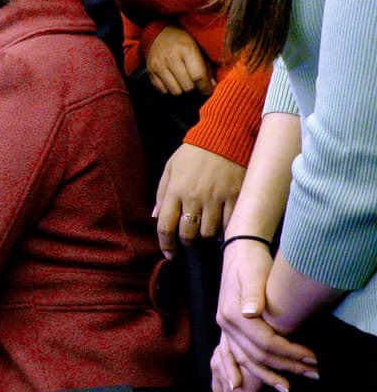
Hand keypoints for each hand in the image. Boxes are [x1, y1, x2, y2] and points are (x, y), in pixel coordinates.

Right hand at [146, 25, 215, 95]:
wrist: (159, 32)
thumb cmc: (183, 41)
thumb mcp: (198, 47)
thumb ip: (206, 66)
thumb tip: (211, 86)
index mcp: (186, 49)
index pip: (198, 76)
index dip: (206, 87)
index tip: (209, 89)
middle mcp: (171, 57)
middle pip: (187, 86)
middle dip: (195, 88)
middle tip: (196, 85)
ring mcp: (158, 65)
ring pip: (175, 91)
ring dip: (182, 90)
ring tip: (185, 83)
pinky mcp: (150, 71)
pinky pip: (162, 90)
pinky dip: (170, 90)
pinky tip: (174, 82)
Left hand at [154, 143, 246, 257]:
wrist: (223, 137)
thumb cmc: (193, 153)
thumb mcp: (170, 168)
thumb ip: (161, 193)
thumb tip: (155, 217)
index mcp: (175, 190)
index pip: (165, 226)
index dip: (166, 244)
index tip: (169, 254)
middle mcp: (195, 197)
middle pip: (188, 234)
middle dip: (186, 242)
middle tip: (188, 240)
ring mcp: (217, 198)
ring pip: (209, 233)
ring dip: (205, 236)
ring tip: (205, 229)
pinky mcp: (236, 197)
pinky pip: (230, 224)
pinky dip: (225, 229)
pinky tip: (222, 225)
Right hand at [214, 239, 316, 389]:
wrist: (239, 249)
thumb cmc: (251, 260)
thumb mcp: (253, 272)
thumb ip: (252, 292)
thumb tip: (250, 312)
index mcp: (232, 313)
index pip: (265, 342)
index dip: (290, 353)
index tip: (312, 358)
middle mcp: (225, 323)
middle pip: (257, 355)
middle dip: (286, 367)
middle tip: (313, 374)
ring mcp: (224, 327)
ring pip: (246, 360)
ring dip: (268, 375)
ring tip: (289, 386)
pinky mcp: (228, 327)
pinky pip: (233, 356)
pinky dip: (241, 371)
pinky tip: (247, 383)